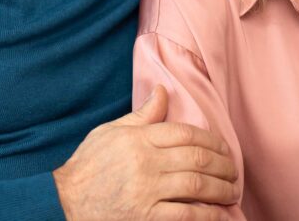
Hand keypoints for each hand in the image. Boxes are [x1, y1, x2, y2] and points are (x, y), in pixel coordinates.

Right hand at [53, 85, 238, 220]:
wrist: (64, 200)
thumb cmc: (88, 164)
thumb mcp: (111, 131)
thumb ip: (142, 115)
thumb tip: (163, 91)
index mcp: (139, 138)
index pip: (185, 133)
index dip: (210, 140)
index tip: (224, 148)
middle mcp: (146, 162)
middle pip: (196, 158)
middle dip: (223, 164)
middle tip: (234, 170)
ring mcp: (147, 190)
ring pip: (196, 185)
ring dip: (221, 188)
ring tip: (232, 190)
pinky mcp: (145, 216)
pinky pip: (185, 214)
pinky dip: (207, 215)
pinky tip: (220, 214)